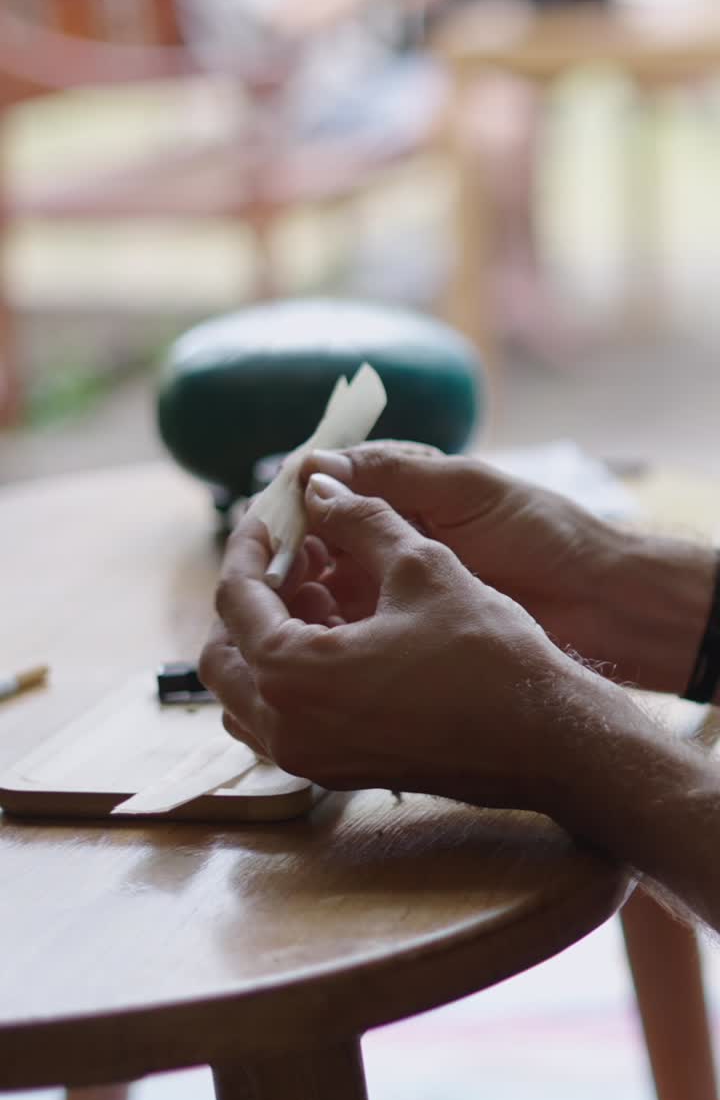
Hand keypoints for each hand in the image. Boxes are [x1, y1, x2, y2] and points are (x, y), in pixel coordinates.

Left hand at [200, 473, 605, 815]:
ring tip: (321, 589)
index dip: (249, 546)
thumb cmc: (487, 654)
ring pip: (250, 691)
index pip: (235, 599)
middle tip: (293, 554)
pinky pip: (284, 717)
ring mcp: (310, 758)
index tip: (269, 515)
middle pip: (226, 652)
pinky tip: (344, 631)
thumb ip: (357, 520)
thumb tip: (318, 487)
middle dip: (251, 595)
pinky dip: (294, 671)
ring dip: (269, 635)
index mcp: (292, 675)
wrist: (547, 738)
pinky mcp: (339, 769)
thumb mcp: (419, 566)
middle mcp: (286, 728)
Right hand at [301, 443, 715, 695]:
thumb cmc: (540, 532)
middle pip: (320, 537)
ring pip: (326, 584)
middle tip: (268, 568)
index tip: (266, 514)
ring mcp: (396, 583)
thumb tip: (312, 465)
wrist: (598, 602)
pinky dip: (326, 626)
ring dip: (302, 590)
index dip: (298, 497)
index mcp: (408, 486)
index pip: (333, 483)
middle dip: (292, 549)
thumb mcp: (464, 491)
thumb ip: (394, 475)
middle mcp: (393, 533)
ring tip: (281, 601)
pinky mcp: (404, 627)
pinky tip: (308, 633)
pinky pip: (350, 624)